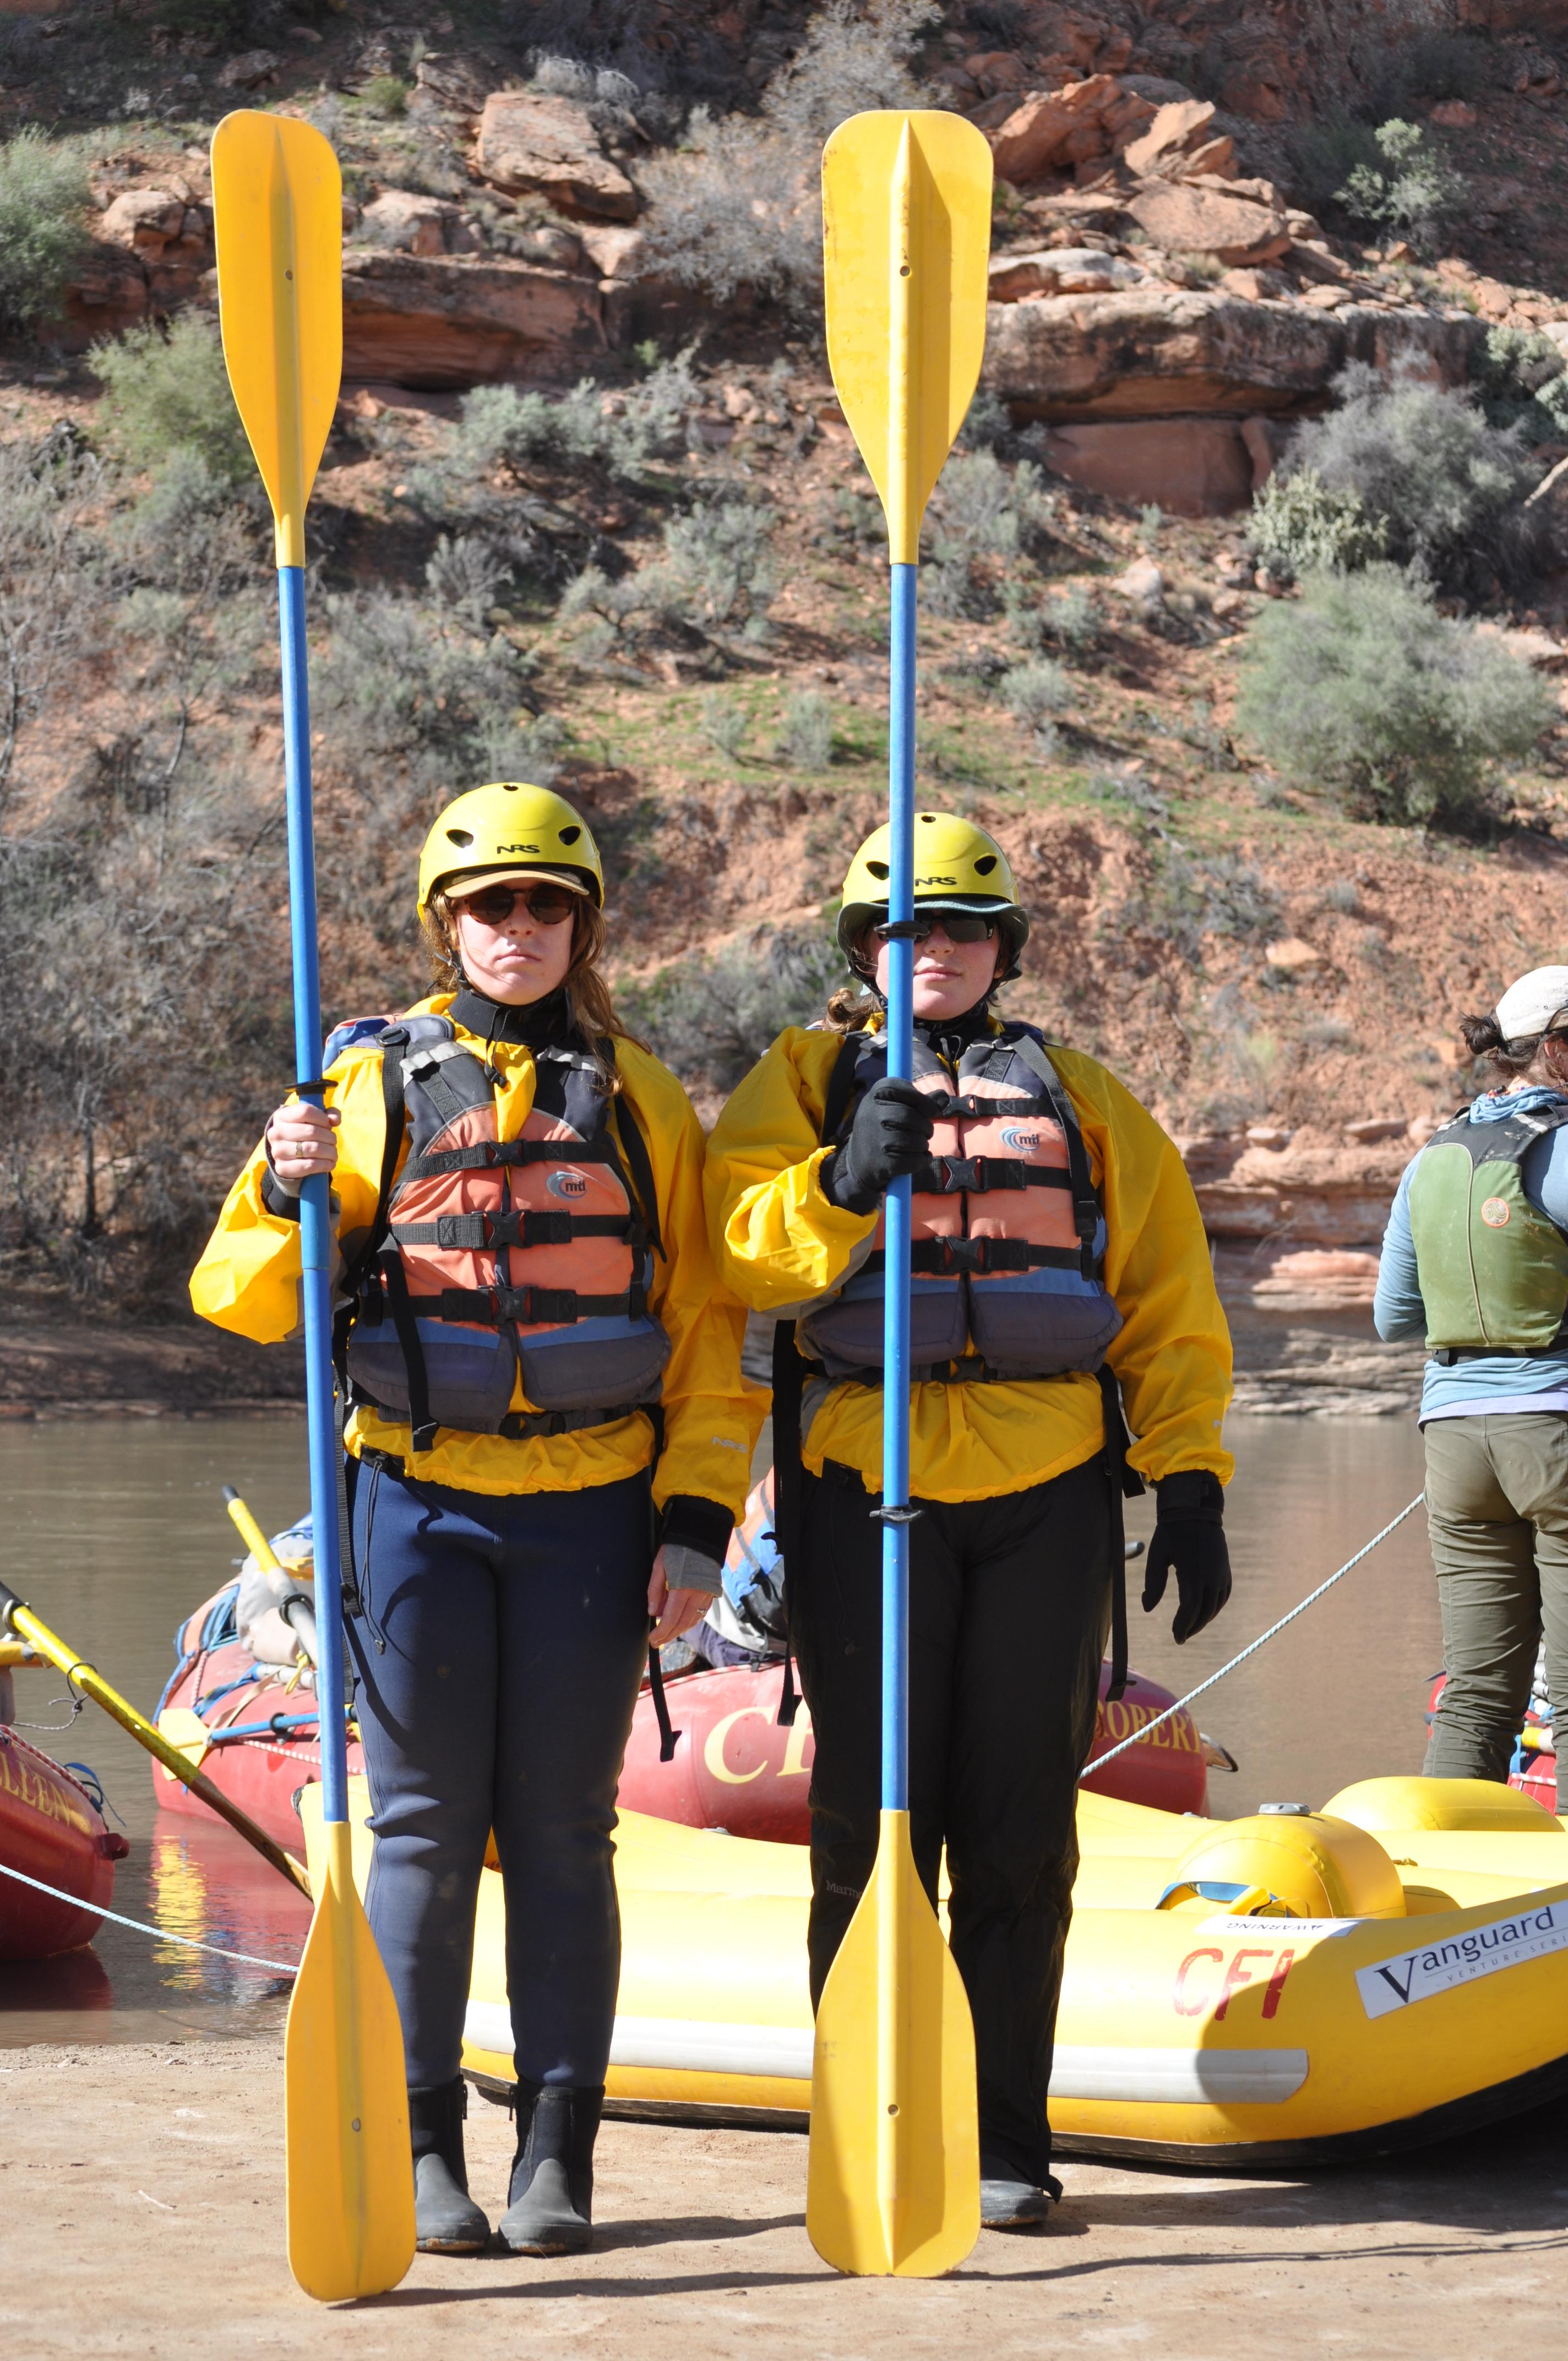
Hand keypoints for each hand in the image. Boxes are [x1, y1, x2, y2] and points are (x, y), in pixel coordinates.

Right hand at [265, 1100, 339, 1194]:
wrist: (288, 1155)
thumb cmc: (305, 1132)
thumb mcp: (315, 1119)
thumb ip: (329, 1114)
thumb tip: (334, 1120)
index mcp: (281, 1116)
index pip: (306, 1111)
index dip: (323, 1118)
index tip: (328, 1125)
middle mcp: (276, 1133)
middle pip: (312, 1131)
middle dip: (330, 1137)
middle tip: (333, 1141)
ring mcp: (277, 1151)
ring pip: (312, 1149)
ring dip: (330, 1151)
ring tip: (333, 1152)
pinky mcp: (282, 1168)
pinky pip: (309, 1165)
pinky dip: (325, 1164)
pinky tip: (330, 1163)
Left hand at [647, 1547, 709, 1648]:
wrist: (701, 1537)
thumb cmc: (677, 1549)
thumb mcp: (659, 1566)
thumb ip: (655, 1590)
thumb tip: (653, 1612)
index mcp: (682, 1589)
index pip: (671, 1618)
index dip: (661, 1632)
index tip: (652, 1639)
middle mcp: (697, 1595)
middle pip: (682, 1624)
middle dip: (669, 1635)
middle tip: (657, 1642)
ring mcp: (706, 1595)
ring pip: (693, 1620)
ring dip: (679, 1630)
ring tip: (666, 1634)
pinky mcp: (711, 1593)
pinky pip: (700, 1613)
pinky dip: (690, 1621)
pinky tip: (680, 1622)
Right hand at [824, 1077, 935, 1214]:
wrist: (858, 1161)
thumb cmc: (883, 1128)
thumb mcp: (894, 1107)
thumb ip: (921, 1101)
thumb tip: (945, 1097)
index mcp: (876, 1095)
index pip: (904, 1090)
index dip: (923, 1101)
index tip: (930, 1110)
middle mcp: (871, 1114)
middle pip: (912, 1117)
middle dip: (926, 1127)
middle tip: (926, 1133)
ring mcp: (875, 1139)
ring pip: (915, 1140)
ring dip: (923, 1145)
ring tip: (917, 1146)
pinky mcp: (882, 1163)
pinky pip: (914, 1160)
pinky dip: (921, 1161)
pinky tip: (917, 1159)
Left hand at [1141, 1520, 1231, 1642]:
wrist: (1195, 1512)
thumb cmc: (1171, 1533)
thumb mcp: (1157, 1556)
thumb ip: (1153, 1583)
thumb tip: (1147, 1608)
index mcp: (1192, 1574)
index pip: (1189, 1610)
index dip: (1182, 1626)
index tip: (1175, 1637)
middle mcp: (1211, 1577)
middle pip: (1204, 1612)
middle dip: (1192, 1627)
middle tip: (1181, 1637)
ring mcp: (1221, 1574)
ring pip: (1215, 1606)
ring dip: (1203, 1620)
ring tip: (1190, 1628)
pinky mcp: (1225, 1570)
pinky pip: (1223, 1596)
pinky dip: (1214, 1608)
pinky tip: (1204, 1612)